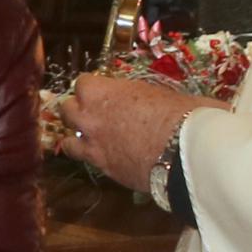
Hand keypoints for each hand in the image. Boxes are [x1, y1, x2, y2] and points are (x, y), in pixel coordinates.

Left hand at [65, 73, 210, 190]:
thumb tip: (159, 100)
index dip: (93, 88)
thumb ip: (148, 96)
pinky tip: (102, 157)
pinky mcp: (101, 168)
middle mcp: (90, 117)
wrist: (184, 152)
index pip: (83, 83)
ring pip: (67, 139)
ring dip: (76, 137)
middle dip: (78, 110)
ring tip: (90, 138)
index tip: (104, 92)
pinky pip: (84, 160)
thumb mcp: (165, 94)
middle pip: (67, 109)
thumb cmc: (181, 114)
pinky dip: (90, 158)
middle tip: (94, 113)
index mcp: (104, 92)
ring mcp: (92, 144)